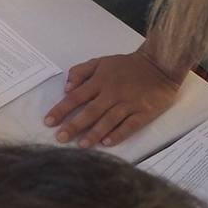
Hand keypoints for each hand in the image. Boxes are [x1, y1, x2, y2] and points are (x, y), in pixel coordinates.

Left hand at [44, 50, 182, 147]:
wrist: (159, 65)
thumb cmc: (126, 65)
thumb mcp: (100, 61)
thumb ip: (80, 72)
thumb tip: (66, 88)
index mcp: (99, 81)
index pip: (76, 97)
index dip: (61, 109)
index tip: (48, 121)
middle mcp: (112, 93)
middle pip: (90, 111)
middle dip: (74, 125)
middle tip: (60, 138)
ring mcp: (129, 103)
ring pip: (108, 120)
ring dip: (94, 133)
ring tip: (81, 145)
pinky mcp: (145, 112)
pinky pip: (130, 125)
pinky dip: (119, 134)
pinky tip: (108, 143)